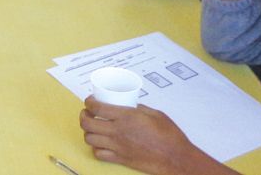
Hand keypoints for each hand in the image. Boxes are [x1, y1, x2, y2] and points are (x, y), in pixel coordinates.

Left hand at [80, 96, 211, 173]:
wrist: (176, 158)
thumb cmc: (169, 135)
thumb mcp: (154, 113)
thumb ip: (138, 108)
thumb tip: (128, 105)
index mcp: (126, 116)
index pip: (96, 108)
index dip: (89, 102)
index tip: (90, 101)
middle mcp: (117, 131)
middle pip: (87, 123)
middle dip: (84, 116)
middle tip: (88, 113)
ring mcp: (117, 146)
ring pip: (89, 139)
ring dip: (88, 132)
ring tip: (94, 128)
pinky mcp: (120, 159)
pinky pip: (98, 154)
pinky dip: (96, 148)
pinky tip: (101, 143)